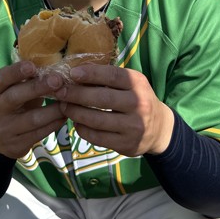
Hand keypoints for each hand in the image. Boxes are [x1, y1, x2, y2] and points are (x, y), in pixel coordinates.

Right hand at [0, 61, 66, 158]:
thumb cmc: (14, 105)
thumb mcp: (13, 91)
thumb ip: (28, 79)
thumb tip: (55, 63)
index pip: (2, 78)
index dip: (16, 71)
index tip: (32, 66)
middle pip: (15, 97)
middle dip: (37, 88)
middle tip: (58, 80)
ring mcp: (6, 128)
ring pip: (31, 118)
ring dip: (53, 109)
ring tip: (69, 101)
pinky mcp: (16, 144)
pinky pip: (39, 133)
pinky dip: (55, 123)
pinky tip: (66, 115)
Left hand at [55, 65, 174, 156]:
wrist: (159, 128)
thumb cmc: (137, 100)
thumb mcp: (131, 84)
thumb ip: (109, 79)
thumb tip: (75, 74)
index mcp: (138, 84)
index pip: (112, 76)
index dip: (90, 74)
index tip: (71, 73)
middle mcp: (139, 104)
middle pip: (101, 98)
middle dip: (76, 94)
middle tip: (60, 92)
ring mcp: (133, 126)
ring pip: (97, 120)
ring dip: (75, 112)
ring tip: (64, 107)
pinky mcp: (126, 144)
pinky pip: (98, 137)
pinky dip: (83, 129)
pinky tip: (77, 123)